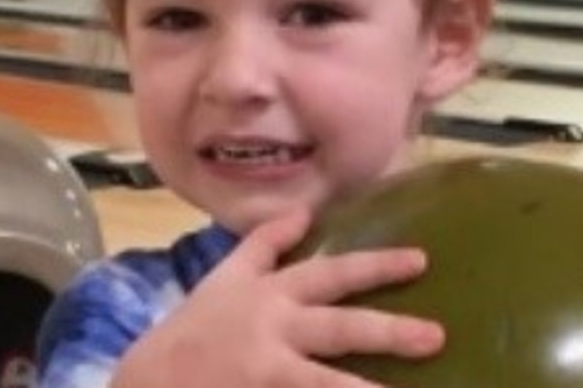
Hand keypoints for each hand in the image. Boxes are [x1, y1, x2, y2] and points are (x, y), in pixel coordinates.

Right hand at [109, 209, 444, 387]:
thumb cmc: (193, 330)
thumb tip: (304, 211)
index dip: (376, 266)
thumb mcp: (225, 279)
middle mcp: (273, 332)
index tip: (421, 261)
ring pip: (322, 383)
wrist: (146, 384)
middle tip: (436, 336)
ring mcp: (266, 374)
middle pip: (338, 329)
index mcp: (270, 296)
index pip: (330, 274)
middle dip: (388, 331)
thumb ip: (265, 245)